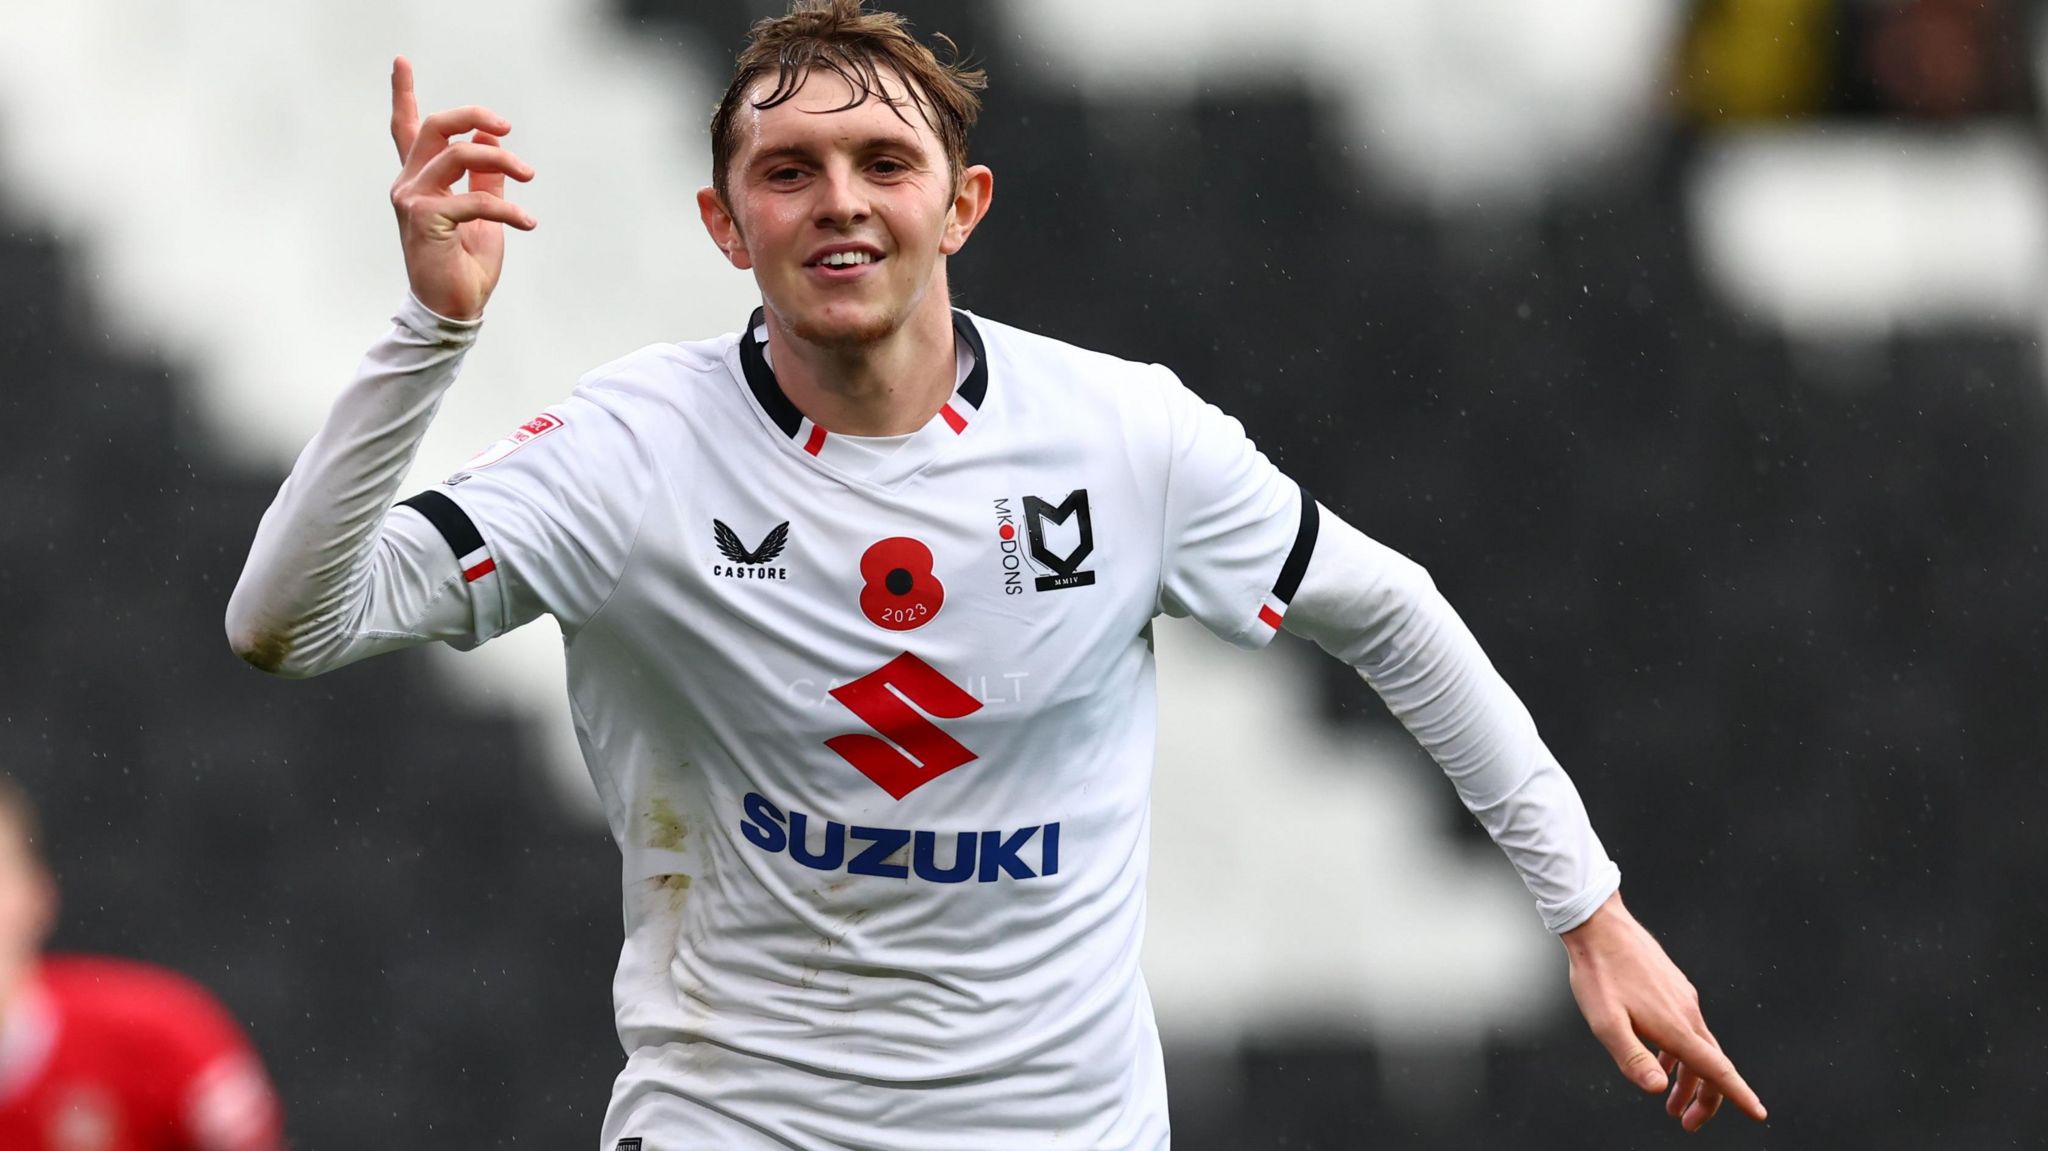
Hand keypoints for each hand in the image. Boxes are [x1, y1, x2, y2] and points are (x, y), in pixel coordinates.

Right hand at [387, 56, 535, 320]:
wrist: (455, 309)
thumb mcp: (483, 214)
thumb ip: (484, 176)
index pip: (406, 130)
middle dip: (473, 115)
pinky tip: (527, 221)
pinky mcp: (426, 219)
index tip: (401, 61)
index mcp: (421, 180)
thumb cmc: (465, 264)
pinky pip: (476, 198)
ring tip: (529, 176)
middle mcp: (409, 184)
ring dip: (502, 160)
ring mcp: (413, 200)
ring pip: (457, 154)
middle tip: (507, 127)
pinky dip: (509, 207)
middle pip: (434, 127)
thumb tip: (488, 139)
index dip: (402, 94)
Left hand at [1562, 892, 1766, 1131]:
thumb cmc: (1599, 973)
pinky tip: (1660, 1061)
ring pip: (1696, 1046)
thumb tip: (1657, 1089)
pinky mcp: (1673, 988)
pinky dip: (1679, 1054)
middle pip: (1710, 1063)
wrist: (1598, 924)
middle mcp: (1686, 1012)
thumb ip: (1631, 1057)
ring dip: (1688, 1078)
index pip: (1715, 1068)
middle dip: (1706, 1098)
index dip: (1737, 1094)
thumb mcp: (1605, 1022)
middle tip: (1688, 1124)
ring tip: (1671, 1103)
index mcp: (1675, 1025)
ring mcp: (1682, 998)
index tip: (1758, 1114)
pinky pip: (1685, 1029)